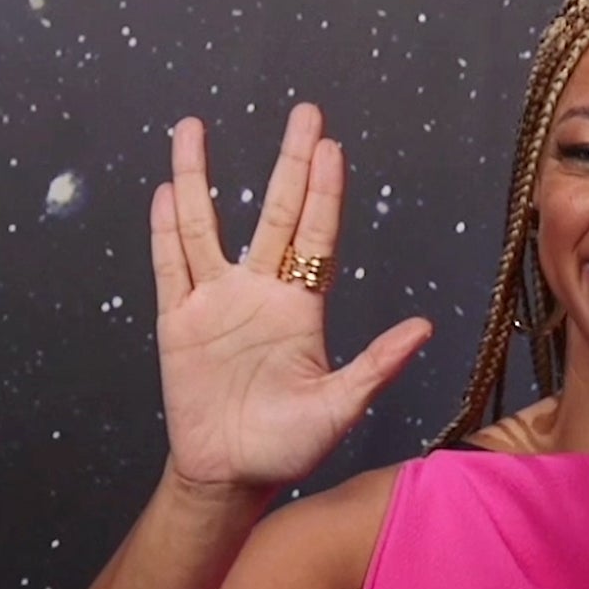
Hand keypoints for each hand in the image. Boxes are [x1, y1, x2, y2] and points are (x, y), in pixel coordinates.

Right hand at [150, 104, 431, 489]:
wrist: (231, 476)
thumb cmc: (290, 446)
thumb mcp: (340, 406)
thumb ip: (376, 365)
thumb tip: (424, 327)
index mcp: (302, 308)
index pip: (316, 236)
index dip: (323, 192)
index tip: (330, 146)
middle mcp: (260, 293)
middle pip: (274, 214)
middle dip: (289, 164)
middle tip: (304, 112)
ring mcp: (216, 302)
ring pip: (204, 226)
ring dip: (199, 179)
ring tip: (193, 128)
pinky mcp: (177, 321)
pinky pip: (169, 266)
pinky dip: (165, 229)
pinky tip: (165, 191)